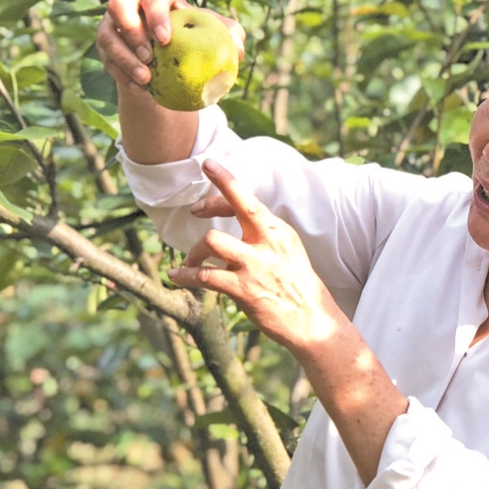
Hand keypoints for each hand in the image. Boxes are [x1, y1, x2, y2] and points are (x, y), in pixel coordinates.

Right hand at [95, 0, 243, 96]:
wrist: (170, 58)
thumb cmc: (195, 37)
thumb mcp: (214, 33)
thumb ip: (229, 35)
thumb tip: (239, 50)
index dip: (156, 14)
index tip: (166, 39)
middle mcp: (129, 1)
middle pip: (117, 5)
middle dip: (132, 31)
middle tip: (150, 56)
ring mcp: (112, 23)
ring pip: (107, 36)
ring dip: (125, 58)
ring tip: (146, 78)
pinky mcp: (106, 45)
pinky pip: (107, 59)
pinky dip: (122, 75)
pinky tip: (140, 89)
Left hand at [169, 159, 341, 353]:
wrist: (312, 321)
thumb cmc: (296, 286)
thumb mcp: (288, 251)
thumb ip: (264, 234)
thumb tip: (238, 219)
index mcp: (278, 231)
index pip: (250, 199)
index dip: (226, 182)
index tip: (209, 167)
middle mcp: (268, 243)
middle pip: (238, 207)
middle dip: (211, 201)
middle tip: (193, 210)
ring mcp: (255, 266)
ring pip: (212, 241)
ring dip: (195, 252)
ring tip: (191, 262)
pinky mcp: (243, 290)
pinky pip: (204, 276)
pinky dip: (185, 275)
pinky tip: (177, 275)